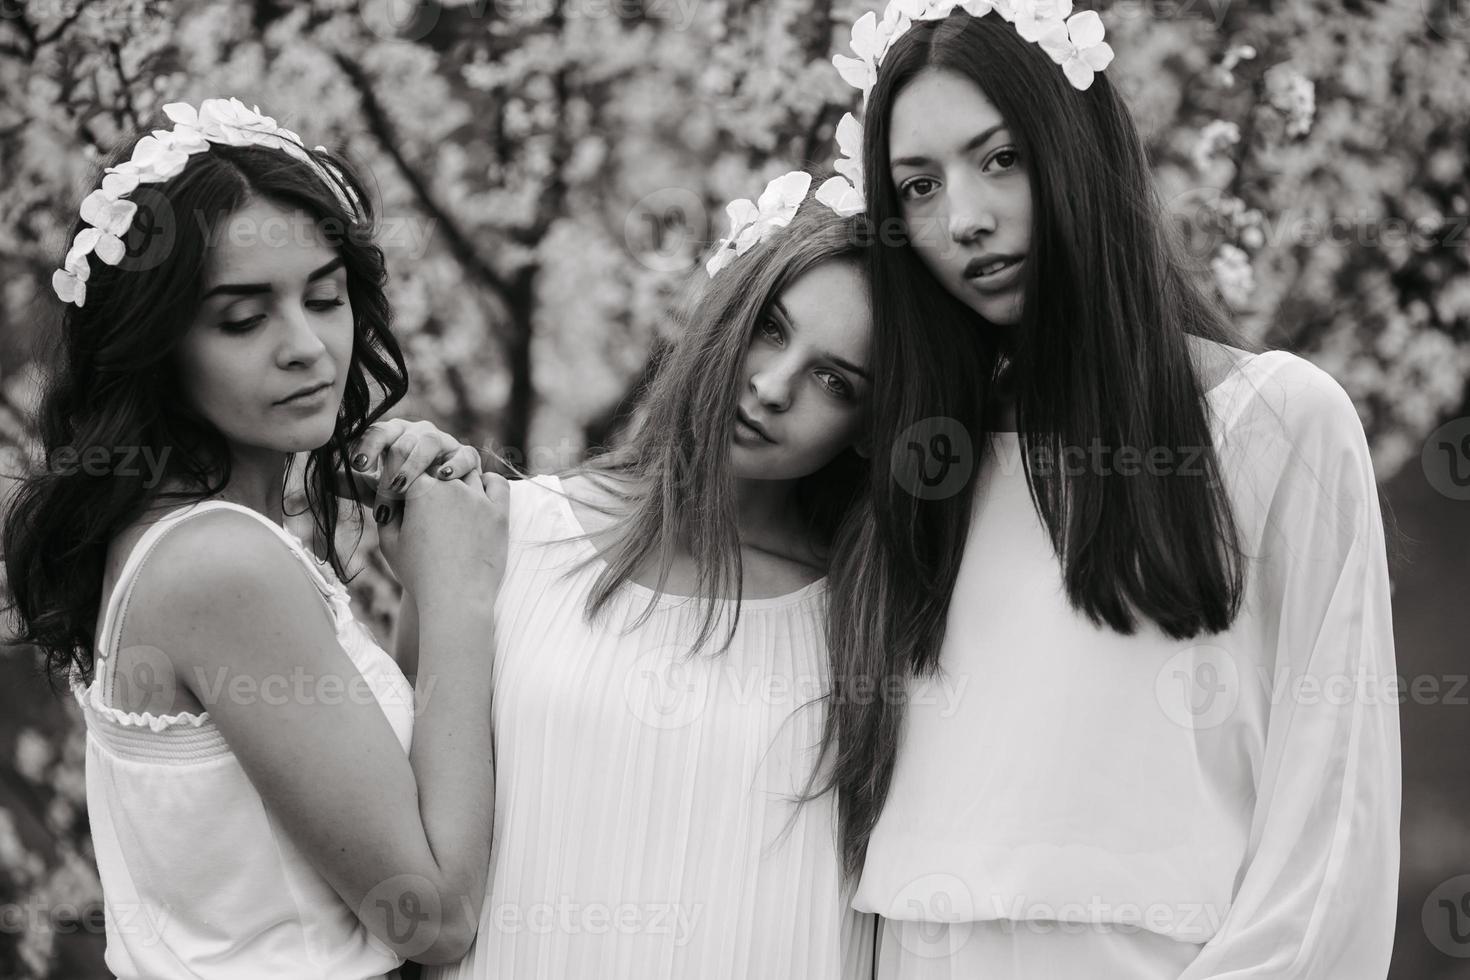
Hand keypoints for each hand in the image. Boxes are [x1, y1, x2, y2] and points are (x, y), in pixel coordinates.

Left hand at [335, 418, 482, 524]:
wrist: (441, 506)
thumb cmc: (402, 494)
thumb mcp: (374, 491)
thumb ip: (352, 484)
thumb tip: (323, 480)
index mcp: (393, 435)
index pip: (378, 432)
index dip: (368, 447)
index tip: (359, 465)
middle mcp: (418, 433)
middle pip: (403, 440)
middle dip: (391, 467)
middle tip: (383, 490)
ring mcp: (444, 442)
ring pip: (430, 443)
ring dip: (416, 466)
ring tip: (406, 488)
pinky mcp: (467, 456)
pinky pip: (464, 455)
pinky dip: (453, 465)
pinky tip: (442, 478)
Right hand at [378, 471, 509, 602]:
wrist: (455, 599)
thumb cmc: (419, 575)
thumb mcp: (390, 543)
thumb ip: (387, 512)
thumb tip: (389, 492)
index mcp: (420, 489)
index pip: (408, 464)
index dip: (403, 475)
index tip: (401, 489)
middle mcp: (450, 486)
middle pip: (438, 465)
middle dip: (429, 475)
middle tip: (426, 494)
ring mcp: (478, 498)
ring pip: (467, 470)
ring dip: (457, 478)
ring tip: (451, 495)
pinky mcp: (499, 512)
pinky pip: (497, 483)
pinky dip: (488, 482)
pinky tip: (479, 492)